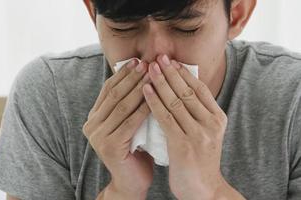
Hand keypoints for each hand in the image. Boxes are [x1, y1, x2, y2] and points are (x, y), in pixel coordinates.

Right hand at [83, 59, 153, 198]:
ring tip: (152, 75)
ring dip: (138, 89)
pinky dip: (143, 108)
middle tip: (147, 63)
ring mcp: (98, 136)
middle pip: (114, 95)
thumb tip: (141, 74)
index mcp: (94, 117)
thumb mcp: (127, 123)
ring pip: (122, 106)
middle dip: (131, 77)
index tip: (138, 60)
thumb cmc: (134, 150)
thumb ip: (127, 105)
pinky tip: (155, 98)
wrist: (131, 181)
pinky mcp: (109, 146)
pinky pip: (130, 122)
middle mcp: (91, 125)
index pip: (108, 89)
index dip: (123, 74)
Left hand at [142, 54, 228, 198]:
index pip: (199, 88)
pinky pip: (165, 117)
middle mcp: (211, 123)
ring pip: (176, 101)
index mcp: (218, 118)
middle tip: (158, 57)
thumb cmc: (199, 160)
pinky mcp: (184, 144)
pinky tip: (145, 90)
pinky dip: (154, 101)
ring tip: (149, 68)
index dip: (183, 73)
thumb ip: (196, 113)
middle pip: (187, 91)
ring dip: (160, 82)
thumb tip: (180, 90)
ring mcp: (199, 134)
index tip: (170, 60)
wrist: (203, 189)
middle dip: (171, 72)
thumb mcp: (205, 133)